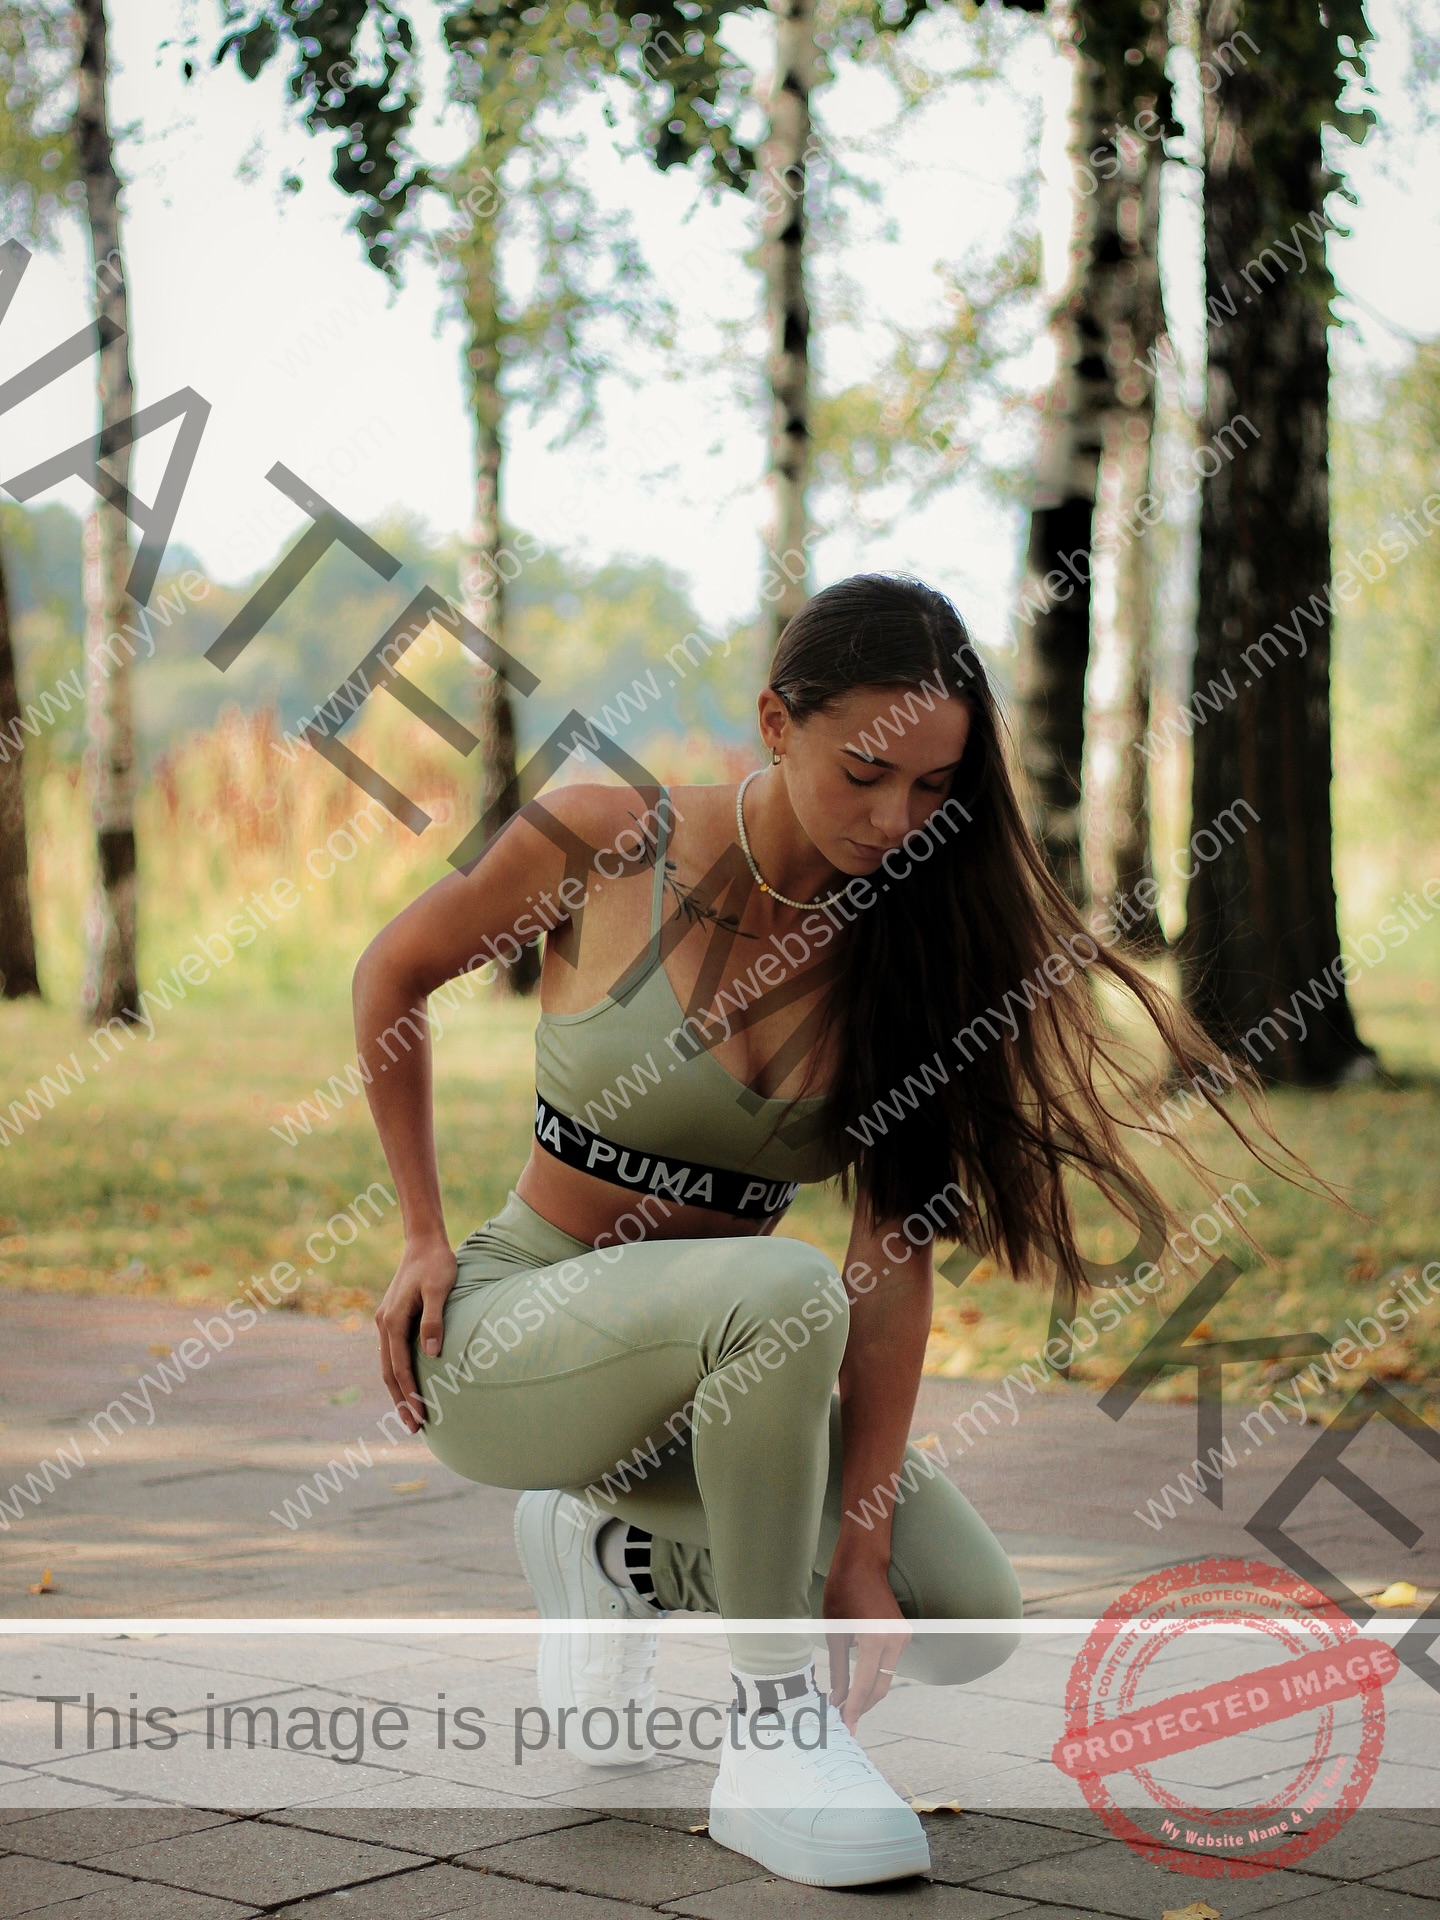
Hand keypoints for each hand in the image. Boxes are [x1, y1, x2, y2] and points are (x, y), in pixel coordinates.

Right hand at [375, 1236, 456, 1432]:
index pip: (400, 1368)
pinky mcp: (393, 1319)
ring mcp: (386, 1322)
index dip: (410, 1395)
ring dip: (398, 1391)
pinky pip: (393, 1354)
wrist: (424, 1242)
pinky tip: (409, 1386)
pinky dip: (399, 1374)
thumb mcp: (440, 1288)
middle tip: (414, 1428)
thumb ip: (435, 1320)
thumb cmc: (437, 1264)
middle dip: (400, 1402)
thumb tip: (432, 1355)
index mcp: (393, 1320)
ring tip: (411, 1415)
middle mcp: (385, 1324)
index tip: (421, 1417)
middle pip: (389, 1373)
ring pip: (388, 1365)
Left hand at [822, 1554, 910, 1734]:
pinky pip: (889, 1663)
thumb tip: (837, 1700)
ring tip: (848, 1706)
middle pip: (880, 1687)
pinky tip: (859, 1684)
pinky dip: (875, 1676)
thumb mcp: (834, 1633)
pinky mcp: (904, 1634)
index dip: (853, 1709)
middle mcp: (894, 1641)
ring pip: (886, 1677)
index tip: (844, 1726)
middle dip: (863, 1706)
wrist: (863, 1563)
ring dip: (869, 1693)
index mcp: (874, 1640)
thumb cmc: (843, 1592)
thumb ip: (838, 1670)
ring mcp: (903, 1637)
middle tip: (845, 1722)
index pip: (863, 1686)